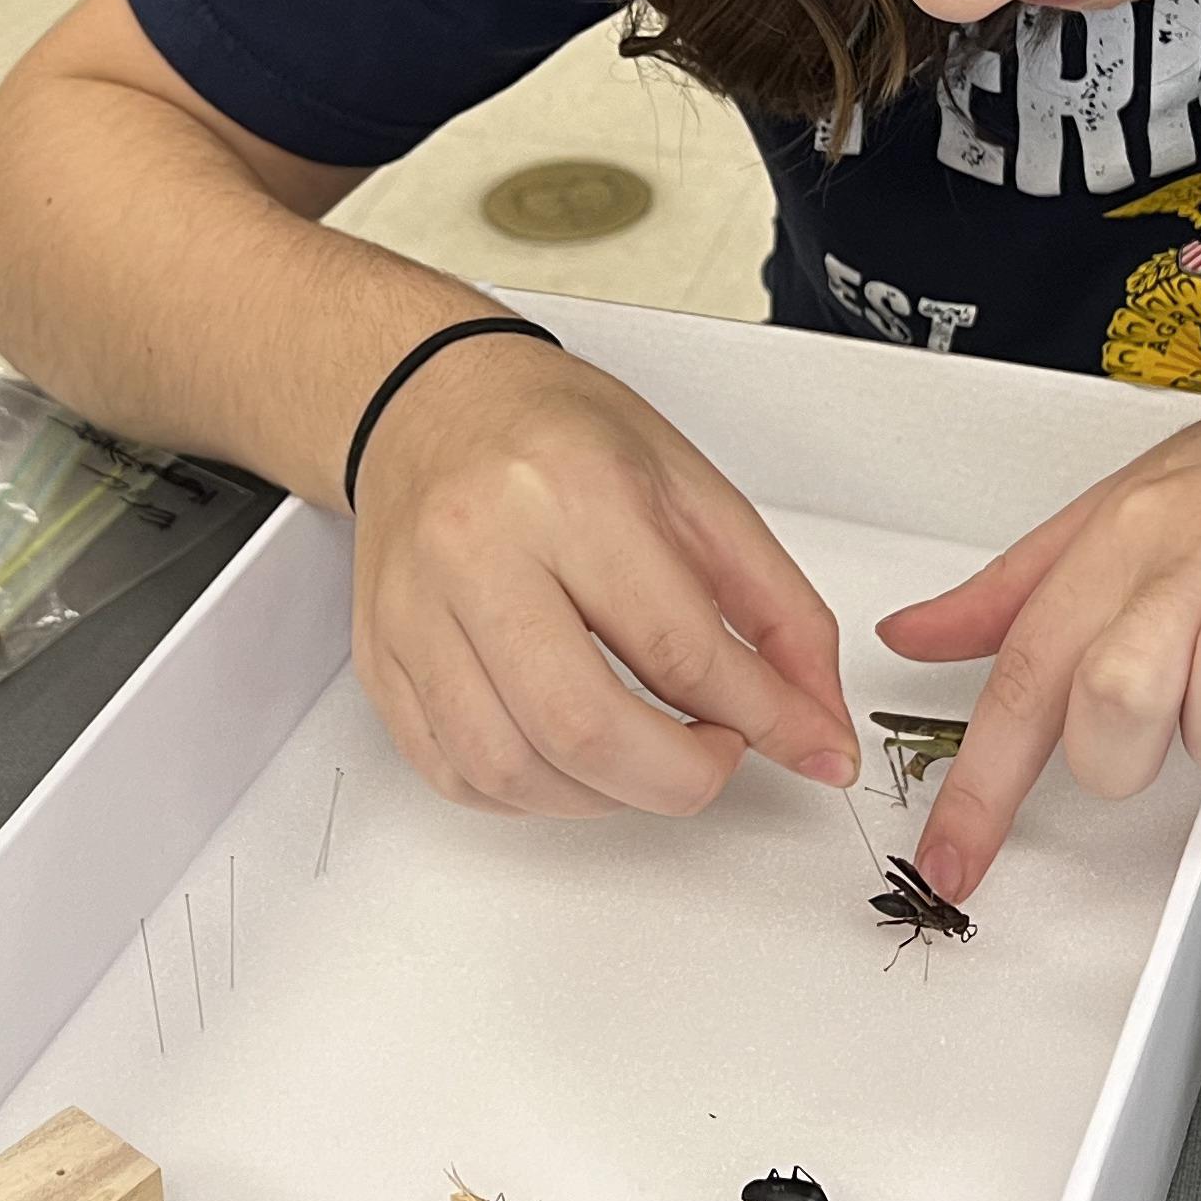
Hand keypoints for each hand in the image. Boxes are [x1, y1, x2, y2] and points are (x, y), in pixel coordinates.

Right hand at [349, 332, 860, 817]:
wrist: (433, 404)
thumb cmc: (558, 437)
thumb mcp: (695, 493)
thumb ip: (778, 612)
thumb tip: (819, 728)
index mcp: (570, 491)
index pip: (679, 647)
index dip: (762, 717)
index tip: (804, 742)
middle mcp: (477, 550)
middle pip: (584, 726)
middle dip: (679, 778)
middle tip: (715, 756)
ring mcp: (414, 611)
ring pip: (511, 768)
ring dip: (605, 797)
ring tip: (645, 755)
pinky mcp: (380, 658)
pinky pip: (455, 774)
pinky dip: (531, 795)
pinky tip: (571, 758)